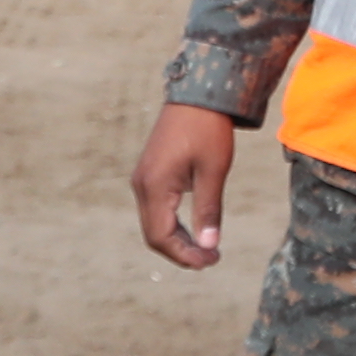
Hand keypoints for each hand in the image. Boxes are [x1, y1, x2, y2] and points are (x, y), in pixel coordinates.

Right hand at [133, 106, 237, 268]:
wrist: (198, 95)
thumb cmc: (208, 129)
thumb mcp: (214, 171)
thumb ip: (209, 210)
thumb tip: (209, 246)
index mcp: (155, 185)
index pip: (161, 236)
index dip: (184, 255)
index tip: (211, 261)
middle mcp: (142, 185)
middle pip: (154, 234)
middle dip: (181, 251)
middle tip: (211, 259)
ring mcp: (143, 179)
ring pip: (154, 223)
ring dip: (177, 240)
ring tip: (206, 248)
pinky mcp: (150, 173)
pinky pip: (156, 209)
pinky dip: (173, 224)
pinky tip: (194, 229)